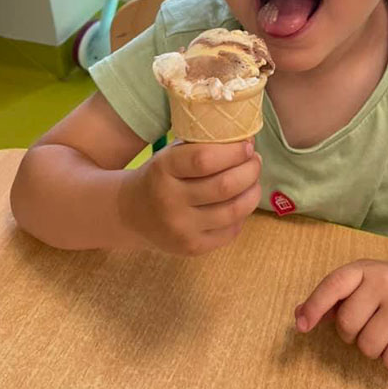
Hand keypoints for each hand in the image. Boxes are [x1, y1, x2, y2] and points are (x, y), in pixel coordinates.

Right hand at [119, 138, 261, 254]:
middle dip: (250, 170)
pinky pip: (230, 230)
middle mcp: (170, 200)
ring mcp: (181, 228)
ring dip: (252, 191)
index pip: (204, 159)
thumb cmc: (160, 176)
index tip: (247, 144)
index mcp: (163, 169)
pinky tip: (241, 201)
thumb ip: (201, 146)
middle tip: (255, 160)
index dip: (233, 151)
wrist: (131, 213)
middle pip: (224, 186)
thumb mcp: (171, 154)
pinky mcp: (192, 248)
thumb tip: (244, 140)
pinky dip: (243, 213)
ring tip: (253, 179)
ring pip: (233, 210)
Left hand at [294, 259, 387, 370]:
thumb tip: (300, 315)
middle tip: (369, 321)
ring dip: (372, 347)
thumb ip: (331, 299)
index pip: (333, 285)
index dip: (314, 306)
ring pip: (367, 348)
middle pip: (348, 326)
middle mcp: (384, 283)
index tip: (301, 326)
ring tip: (387, 329)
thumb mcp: (361, 283)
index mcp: (364, 269)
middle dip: (352, 332)